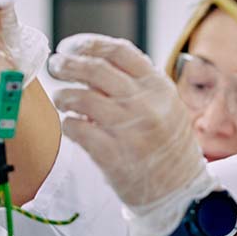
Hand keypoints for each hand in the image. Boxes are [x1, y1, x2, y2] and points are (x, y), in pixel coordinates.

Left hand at [48, 34, 213, 235]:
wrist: (180, 192)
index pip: (118, 51)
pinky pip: (77, 129)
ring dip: (64, 94)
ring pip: (81, 97)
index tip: (69, 46)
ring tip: (61, 98)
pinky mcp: (112, 155)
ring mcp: (128, 130)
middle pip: (95, 69)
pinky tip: (70, 124)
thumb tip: (95, 61)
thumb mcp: (166, 105)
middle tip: (55, 65)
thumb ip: (138, 83)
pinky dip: (68, 123)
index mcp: (158, 86)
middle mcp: (144, 104)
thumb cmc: (169, 146)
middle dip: (68, 63)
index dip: (88, 43)